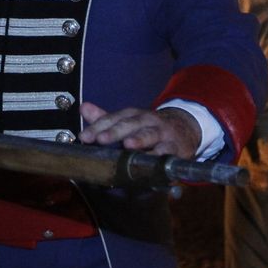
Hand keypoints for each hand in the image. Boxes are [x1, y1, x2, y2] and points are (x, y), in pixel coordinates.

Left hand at [80, 101, 201, 157]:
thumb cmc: (149, 127)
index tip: (84, 137)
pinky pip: (168, 151)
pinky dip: (161, 155)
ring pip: (150, 135)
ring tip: (128, 145)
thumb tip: (83, 108)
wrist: (184, 127)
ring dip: (140, 139)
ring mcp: (162, 132)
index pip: (112, 119)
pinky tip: (153, 160)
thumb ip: (105, 118)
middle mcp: (146, 121)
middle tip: (101, 139)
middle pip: (129, 124)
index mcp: (132, 115)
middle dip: (115, 132)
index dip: (98, 127)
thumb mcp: (128, 121)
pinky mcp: (176, 146)